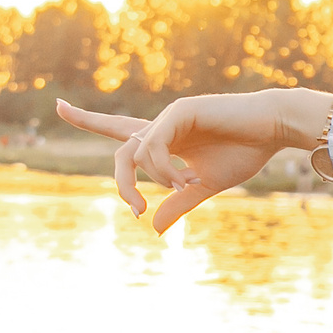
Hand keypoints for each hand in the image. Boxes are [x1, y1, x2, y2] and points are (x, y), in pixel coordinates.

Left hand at [55, 88, 332, 232]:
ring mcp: (168, 116)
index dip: (86, 119)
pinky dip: (163, 169)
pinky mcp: (178, 111)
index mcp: (165, 139)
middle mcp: (161, 125)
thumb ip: (178, 202)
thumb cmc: (245, 152)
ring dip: (154, 179)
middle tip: (136, 211)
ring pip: (135, 154)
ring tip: (186, 185)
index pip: (118, 130)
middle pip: (121, 154)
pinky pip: (153, 147)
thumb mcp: (206, 185)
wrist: (273, 129)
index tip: (58, 105)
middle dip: (121, 184)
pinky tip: (186, 177)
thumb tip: (152, 228)